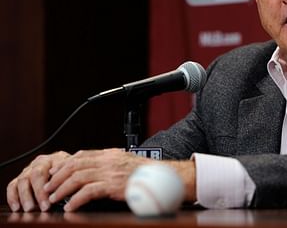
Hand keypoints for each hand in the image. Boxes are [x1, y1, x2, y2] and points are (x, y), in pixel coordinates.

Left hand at [7, 148, 196, 211]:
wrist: (163, 179)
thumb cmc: (145, 175)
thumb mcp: (125, 164)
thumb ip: (110, 165)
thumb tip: (93, 172)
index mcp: (110, 154)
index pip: (81, 155)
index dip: (65, 164)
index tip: (54, 174)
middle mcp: (108, 160)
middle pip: (75, 165)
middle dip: (58, 177)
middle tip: (48, 188)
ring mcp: (110, 172)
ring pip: (78, 177)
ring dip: (62, 189)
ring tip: (54, 199)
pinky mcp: (113, 185)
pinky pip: (88, 191)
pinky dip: (76, 200)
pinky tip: (71, 207)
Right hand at [7, 151, 69, 211]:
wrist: (67, 167)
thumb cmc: (72, 172)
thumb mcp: (75, 172)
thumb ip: (71, 179)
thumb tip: (70, 192)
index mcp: (55, 158)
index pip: (51, 170)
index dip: (51, 186)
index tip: (52, 200)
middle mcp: (40, 162)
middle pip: (36, 175)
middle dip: (39, 192)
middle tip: (43, 206)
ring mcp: (29, 169)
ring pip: (23, 180)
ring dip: (25, 196)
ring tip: (29, 208)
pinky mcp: (20, 178)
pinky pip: (12, 186)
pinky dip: (12, 196)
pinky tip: (16, 207)